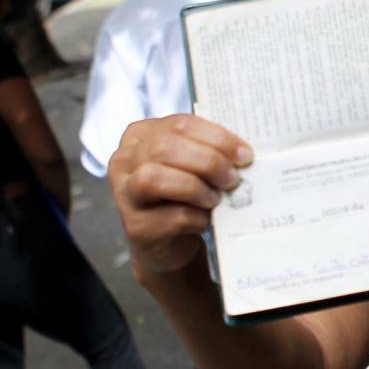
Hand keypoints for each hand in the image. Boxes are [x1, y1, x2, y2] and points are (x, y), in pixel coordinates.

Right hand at [108, 115, 253, 275]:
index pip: (180, 125)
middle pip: (164, 148)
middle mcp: (125, 160)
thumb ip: (209, 152)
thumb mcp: (193, 166)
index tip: (245, 154)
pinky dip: (195, 217)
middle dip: (208, 162)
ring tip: (216, 198)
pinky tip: (206, 220)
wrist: (171, 243)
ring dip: (195, 187)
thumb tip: (243, 154)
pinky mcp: (135, 226)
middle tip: (233, 178)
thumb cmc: (185, 196)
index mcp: (141, 135)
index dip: (217, 138)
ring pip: (154, 178)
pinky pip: (167, 216)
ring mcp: (124, 193)